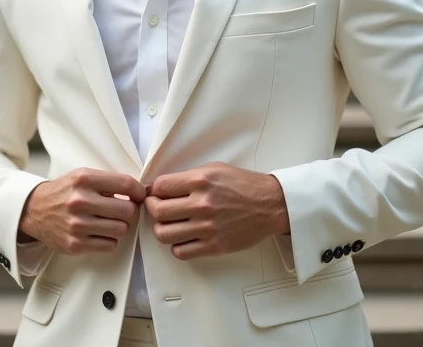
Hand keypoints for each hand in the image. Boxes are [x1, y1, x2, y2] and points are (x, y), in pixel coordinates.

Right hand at [19, 168, 146, 255]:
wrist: (34, 210)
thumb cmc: (65, 192)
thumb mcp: (82, 176)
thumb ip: (109, 182)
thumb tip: (142, 192)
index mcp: (83, 179)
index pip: (125, 184)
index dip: (139, 191)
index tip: (140, 196)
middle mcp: (80, 201)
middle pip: (127, 210)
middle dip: (129, 211)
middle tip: (121, 210)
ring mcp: (77, 225)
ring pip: (121, 229)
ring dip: (119, 226)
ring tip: (108, 221)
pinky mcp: (75, 244)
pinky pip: (110, 245)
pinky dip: (109, 240)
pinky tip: (99, 232)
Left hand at [144, 162, 289, 259]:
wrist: (270, 205)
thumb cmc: (242, 185)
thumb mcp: (213, 169)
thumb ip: (186, 177)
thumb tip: (160, 187)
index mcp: (200, 181)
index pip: (160, 187)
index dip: (153, 190)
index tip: (155, 193)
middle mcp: (202, 204)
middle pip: (157, 212)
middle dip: (152, 209)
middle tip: (157, 208)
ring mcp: (207, 227)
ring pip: (164, 234)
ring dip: (162, 229)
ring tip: (169, 224)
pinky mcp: (214, 246)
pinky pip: (181, 252)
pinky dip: (176, 246)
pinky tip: (183, 238)